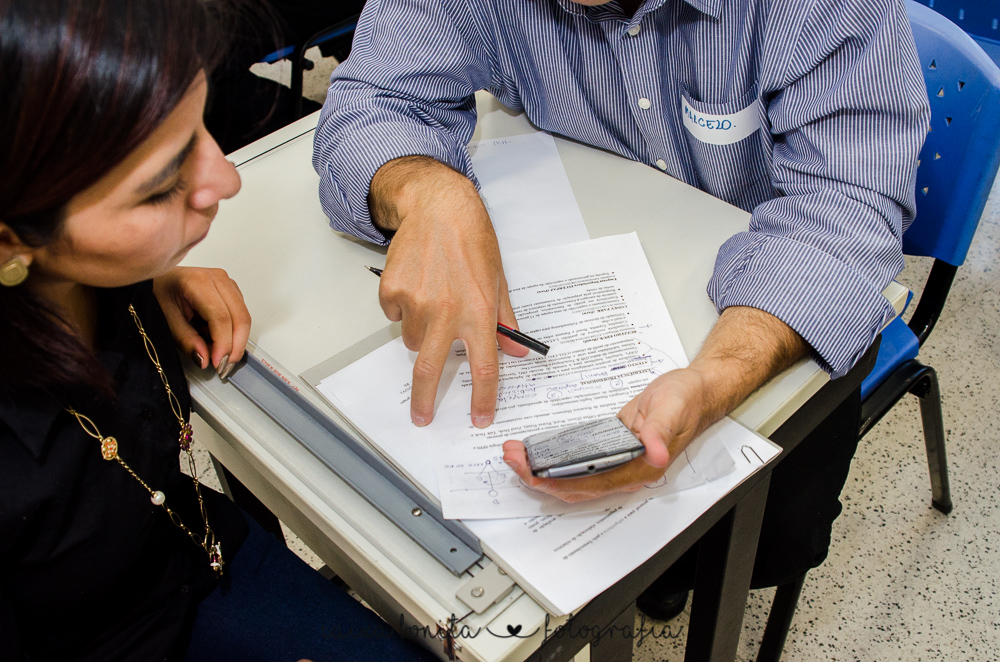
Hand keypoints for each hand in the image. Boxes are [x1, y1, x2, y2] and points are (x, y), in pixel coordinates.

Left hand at [153, 266, 251, 374]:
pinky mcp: (232, 291)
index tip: (217, 363)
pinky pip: (241, 315)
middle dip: (235, 346)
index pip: (221, 317)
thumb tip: (205, 359)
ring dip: (235, 341)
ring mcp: (228, 283)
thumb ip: (186, 340)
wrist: (162, 280)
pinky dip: (233, 333)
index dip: (223, 344)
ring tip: (218, 354)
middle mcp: (218, 279)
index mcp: (198, 282)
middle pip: (240, 317)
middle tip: (224, 366)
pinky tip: (218, 339)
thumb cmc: (161, 293)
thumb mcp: (166, 319)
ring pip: (244, 318)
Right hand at [370, 157, 527, 427]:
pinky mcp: (392, 290)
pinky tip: (416, 283)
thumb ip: (504, 319)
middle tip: (421, 416)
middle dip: (424, 401)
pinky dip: (402, 307)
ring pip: (411, 339)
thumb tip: (514, 351)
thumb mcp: (498, 279)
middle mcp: (446, 311)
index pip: (485, 366)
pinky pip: (394, 314)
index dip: (483, 398)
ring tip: (431, 300)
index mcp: (479, 312)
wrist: (438, 207)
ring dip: (419, 333)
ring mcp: (416, 302)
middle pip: (430, 369)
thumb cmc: (472, 240)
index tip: (480, 417)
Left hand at [501, 367, 704, 502]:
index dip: (556, 483)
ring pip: (571, 478)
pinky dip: (554, 461)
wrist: (695, 392)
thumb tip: (654, 454)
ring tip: (515, 454)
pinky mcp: (609, 450)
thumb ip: (660, 432)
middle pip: (573, 487)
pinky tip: (537, 451)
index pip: (589, 486)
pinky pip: (576, 464)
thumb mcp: (672, 409)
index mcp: (639, 469)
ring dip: (541, 471)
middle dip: (538, 478)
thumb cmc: (686, 401)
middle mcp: (625, 473)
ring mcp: (616, 464)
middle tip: (511, 459)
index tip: (531, 473)